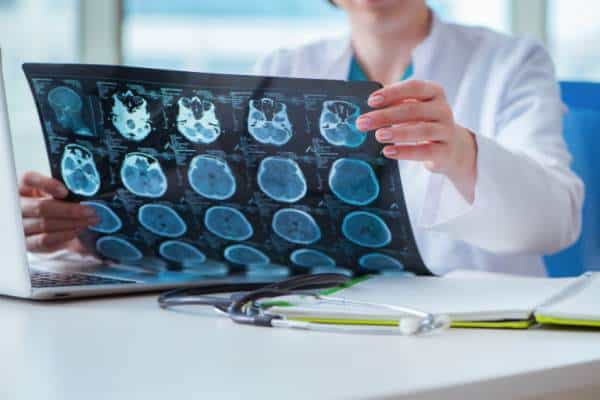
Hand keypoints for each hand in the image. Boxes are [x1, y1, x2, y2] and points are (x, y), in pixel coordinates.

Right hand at [19, 172, 97, 252]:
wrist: (46, 225)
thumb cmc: (53, 204)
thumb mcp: (56, 193)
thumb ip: (64, 190)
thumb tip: (84, 190)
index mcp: (24, 186)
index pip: (29, 179)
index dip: (47, 184)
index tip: (65, 191)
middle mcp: (18, 205)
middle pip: (41, 207)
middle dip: (70, 210)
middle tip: (91, 211)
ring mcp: (20, 224)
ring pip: (45, 224)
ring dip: (72, 223)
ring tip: (89, 221)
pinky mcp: (26, 242)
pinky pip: (44, 239)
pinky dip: (64, 235)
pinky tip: (77, 230)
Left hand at [356, 80, 477, 202]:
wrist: (452, 148)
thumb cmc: (424, 123)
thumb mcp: (413, 110)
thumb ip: (395, 105)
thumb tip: (366, 111)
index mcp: (434, 92)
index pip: (413, 87)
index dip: (391, 93)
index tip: (371, 101)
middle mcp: (443, 109)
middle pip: (413, 110)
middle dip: (385, 116)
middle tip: (363, 123)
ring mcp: (447, 130)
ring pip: (421, 130)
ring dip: (397, 133)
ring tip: (378, 136)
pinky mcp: (446, 151)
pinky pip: (425, 151)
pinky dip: (405, 151)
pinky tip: (388, 152)